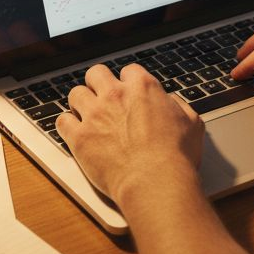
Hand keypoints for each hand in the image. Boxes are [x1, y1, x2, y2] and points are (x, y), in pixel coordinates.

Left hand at [56, 64, 203, 204]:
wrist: (155, 183)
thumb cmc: (176, 157)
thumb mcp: (191, 123)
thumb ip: (178, 106)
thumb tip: (170, 102)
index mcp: (143, 88)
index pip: (128, 71)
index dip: (128, 82)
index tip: (129, 92)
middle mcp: (115, 95)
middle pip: (95, 73)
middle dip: (98, 84)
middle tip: (102, 98)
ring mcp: (94, 115)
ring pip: (75, 94)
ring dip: (80, 103)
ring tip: (87, 115)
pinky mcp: (79, 137)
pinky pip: (62, 121)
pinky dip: (67, 126)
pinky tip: (74, 132)